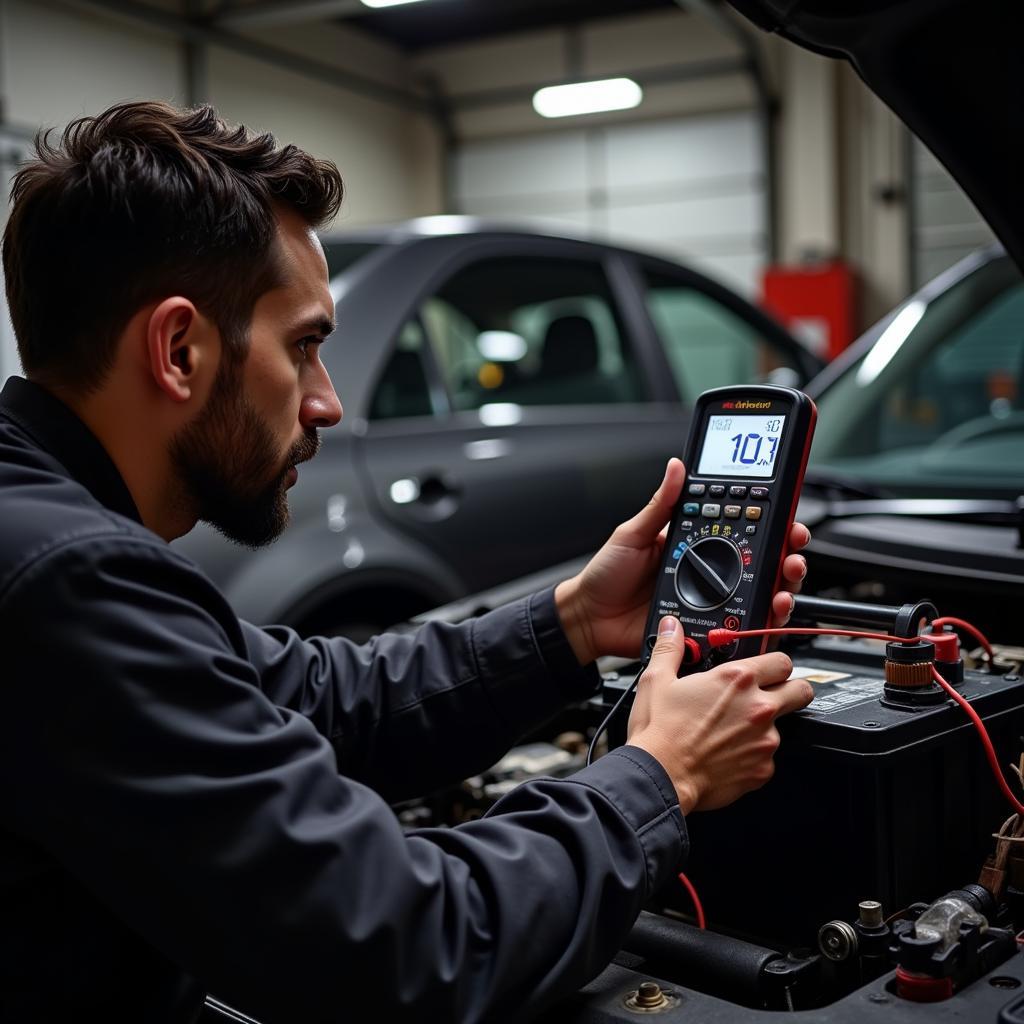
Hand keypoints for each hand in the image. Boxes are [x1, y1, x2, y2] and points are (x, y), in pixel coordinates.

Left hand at [555, 459, 810, 664]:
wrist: (590, 618)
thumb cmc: (607, 575)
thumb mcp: (633, 533)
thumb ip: (660, 504)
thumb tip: (677, 467)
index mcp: (696, 543)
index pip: (742, 529)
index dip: (770, 524)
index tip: (788, 518)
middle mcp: (709, 572)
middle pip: (762, 563)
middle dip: (787, 556)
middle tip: (793, 552)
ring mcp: (711, 601)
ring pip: (759, 596)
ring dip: (781, 590)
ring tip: (784, 587)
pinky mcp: (706, 628)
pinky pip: (740, 627)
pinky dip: (759, 623)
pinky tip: (766, 616)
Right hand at [627, 616, 813, 812]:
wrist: (660, 776)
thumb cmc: (659, 731)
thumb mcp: (657, 680)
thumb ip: (670, 648)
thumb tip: (671, 628)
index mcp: (736, 679)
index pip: (782, 660)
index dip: (774, 664)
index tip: (765, 670)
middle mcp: (758, 707)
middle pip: (800, 690)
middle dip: (789, 691)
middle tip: (767, 696)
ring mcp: (765, 740)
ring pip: (782, 727)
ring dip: (763, 727)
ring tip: (731, 732)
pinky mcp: (763, 769)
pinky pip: (767, 758)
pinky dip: (752, 756)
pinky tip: (728, 755)